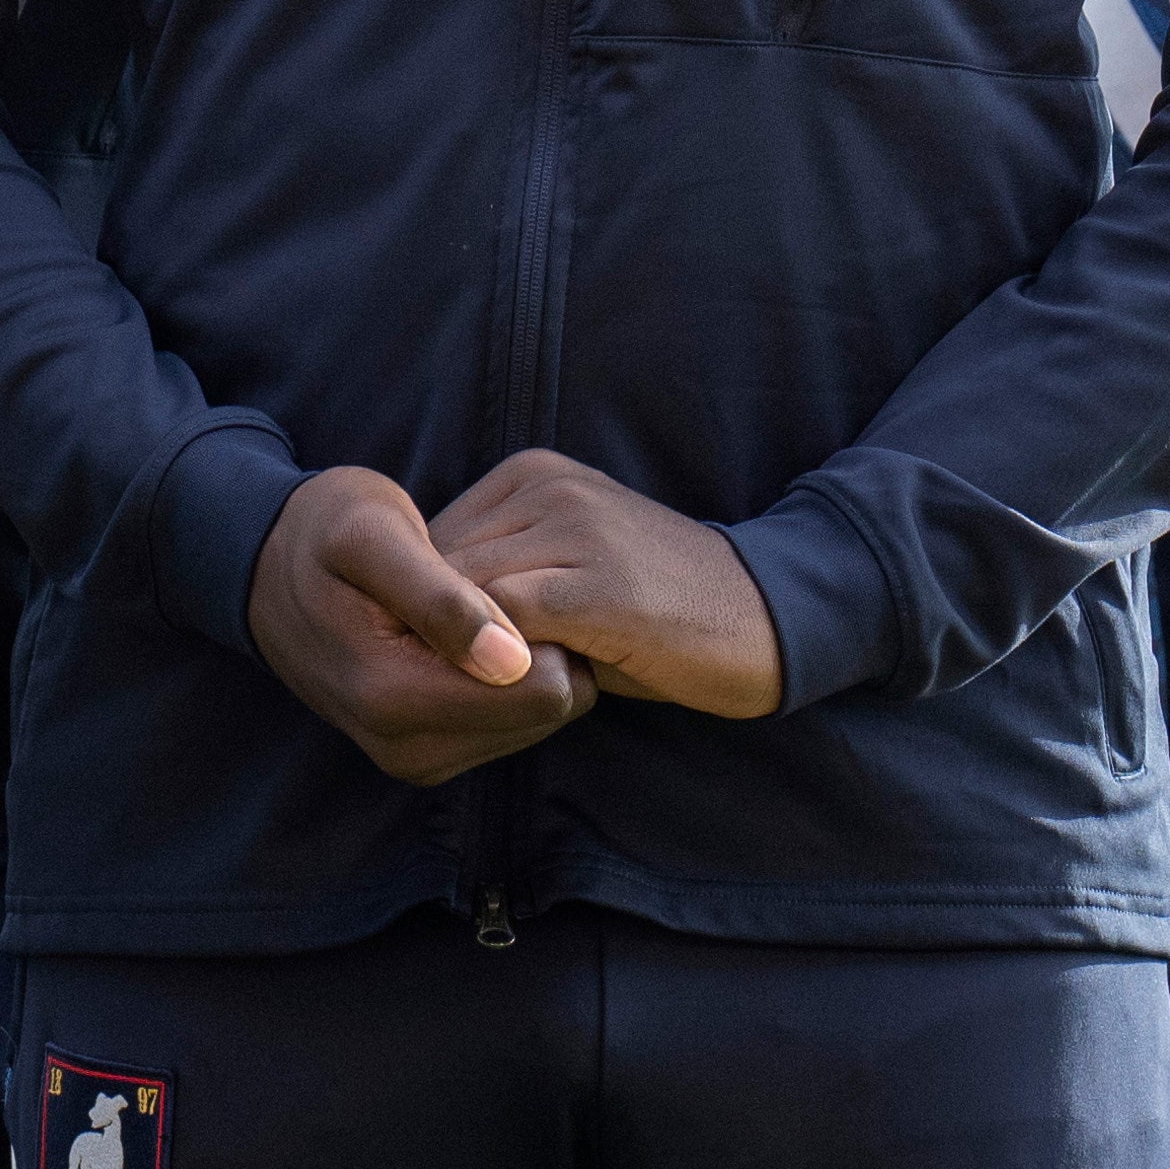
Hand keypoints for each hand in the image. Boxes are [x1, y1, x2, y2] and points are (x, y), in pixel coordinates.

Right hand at [247, 469, 588, 786]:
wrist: (264, 568)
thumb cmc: (324, 532)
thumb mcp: (375, 535)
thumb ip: (441, 598)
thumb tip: (511, 662)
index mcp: (394, 698)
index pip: (543, 691)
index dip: (545, 627)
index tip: (509, 579)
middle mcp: (405, 748)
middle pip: (548, 712)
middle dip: (540, 649)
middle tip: (491, 589)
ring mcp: (413, 759)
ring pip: (538, 721)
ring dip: (524, 665)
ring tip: (474, 609)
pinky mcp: (424, 756)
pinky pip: (512, 725)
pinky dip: (506, 681)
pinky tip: (468, 636)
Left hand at [430, 451, 786, 721]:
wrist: (763, 620)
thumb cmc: (656, 612)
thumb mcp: (567, 568)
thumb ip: (497, 574)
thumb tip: (406, 615)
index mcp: (533, 473)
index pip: (427, 540)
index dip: (418, 610)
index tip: (429, 661)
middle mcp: (547, 487)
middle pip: (436, 567)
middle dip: (429, 632)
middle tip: (441, 687)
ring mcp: (575, 530)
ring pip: (461, 595)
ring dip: (458, 654)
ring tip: (479, 694)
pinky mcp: (597, 584)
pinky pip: (505, 623)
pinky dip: (493, 664)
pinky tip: (512, 693)